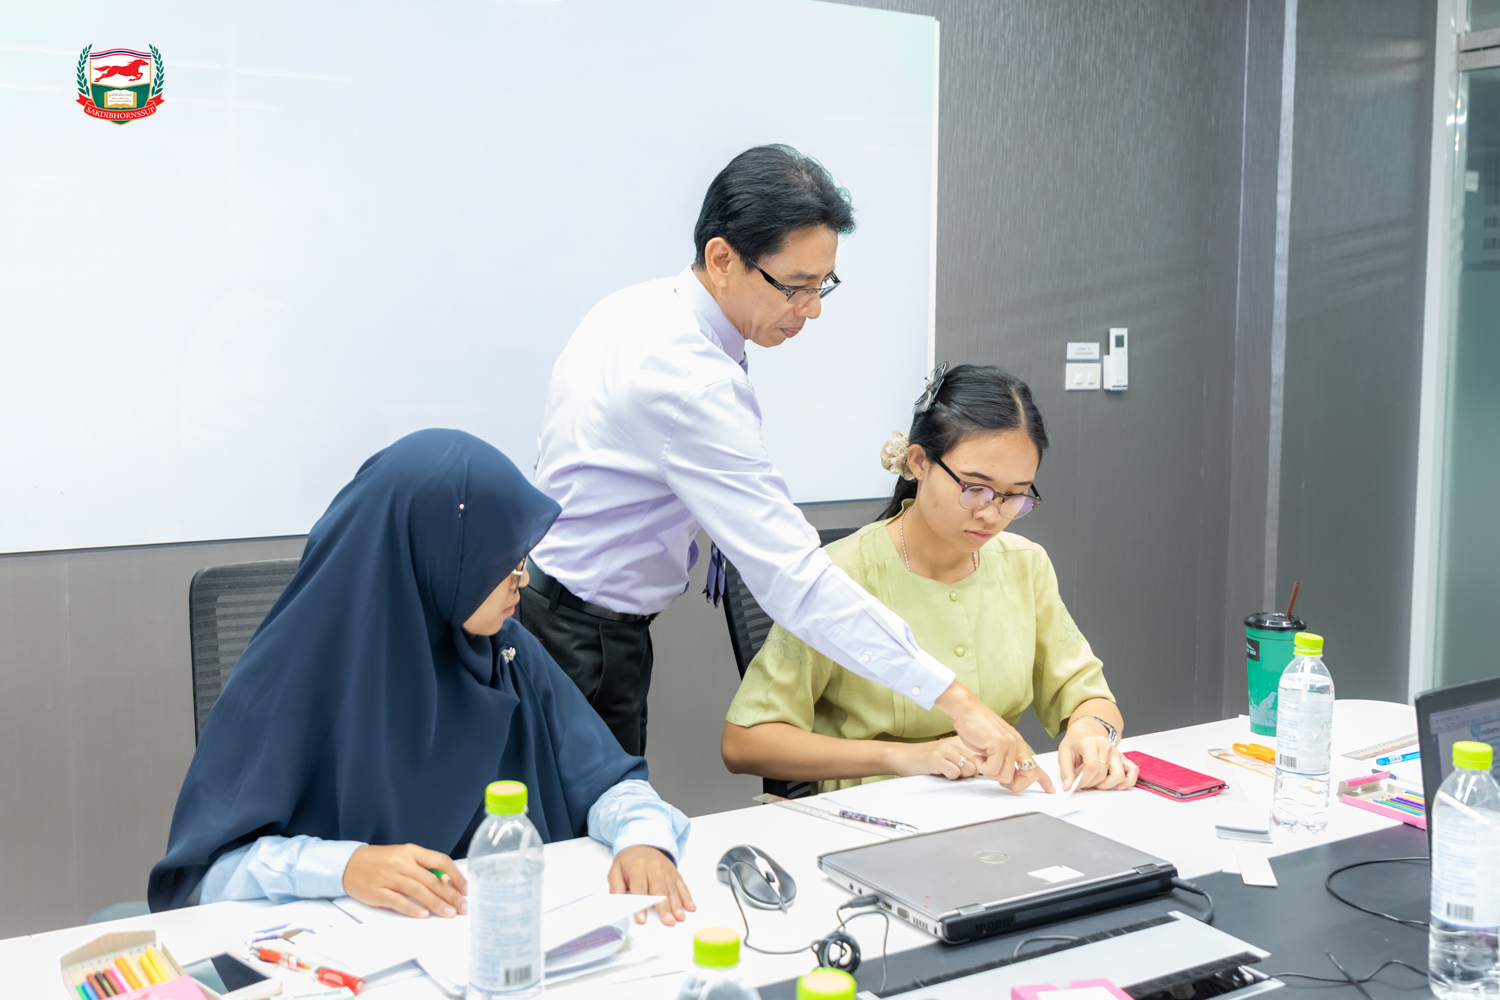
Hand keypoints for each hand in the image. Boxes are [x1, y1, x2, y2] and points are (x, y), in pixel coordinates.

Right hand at [343, 844, 467, 918]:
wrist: (348, 864)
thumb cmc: (381, 861)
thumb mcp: (404, 857)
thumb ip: (423, 868)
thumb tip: (447, 883)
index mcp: (411, 851)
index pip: (440, 861)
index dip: (456, 876)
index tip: (466, 889)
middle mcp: (402, 862)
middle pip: (431, 879)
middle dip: (450, 895)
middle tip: (463, 908)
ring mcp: (389, 877)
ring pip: (417, 890)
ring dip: (435, 903)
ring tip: (449, 913)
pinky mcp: (377, 892)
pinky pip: (397, 901)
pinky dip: (411, 908)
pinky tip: (423, 915)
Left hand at [608, 845, 695, 926]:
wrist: (643, 843)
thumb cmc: (629, 860)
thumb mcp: (616, 870)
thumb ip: (616, 886)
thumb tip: (617, 902)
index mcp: (638, 868)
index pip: (640, 889)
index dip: (641, 905)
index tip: (642, 919)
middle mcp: (654, 869)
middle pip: (660, 890)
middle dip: (664, 907)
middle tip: (668, 921)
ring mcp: (666, 871)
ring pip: (672, 889)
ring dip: (677, 904)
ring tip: (679, 917)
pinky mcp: (675, 873)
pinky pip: (682, 885)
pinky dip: (687, 897)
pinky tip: (690, 907)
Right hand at [889, 735, 983, 779]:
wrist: (903, 756)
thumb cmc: (928, 759)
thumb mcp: (949, 754)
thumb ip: (965, 759)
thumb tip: (985, 772)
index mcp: (959, 741)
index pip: (982, 756)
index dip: (980, 768)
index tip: (971, 772)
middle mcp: (954, 743)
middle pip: (978, 765)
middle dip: (969, 774)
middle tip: (955, 772)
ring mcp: (945, 750)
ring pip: (969, 769)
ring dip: (960, 776)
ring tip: (947, 772)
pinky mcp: (936, 758)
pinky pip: (955, 773)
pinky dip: (949, 777)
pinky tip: (939, 772)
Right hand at [934, 681, 1054, 792]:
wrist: (965, 709)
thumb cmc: (975, 726)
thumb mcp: (993, 746)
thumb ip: (1002, 759)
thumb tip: (1004, 776)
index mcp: (1018, 744)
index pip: (1035, 766)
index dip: (1044, 780)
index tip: (1050, 790)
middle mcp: (1017, 744)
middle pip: (1027, 777)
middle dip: (1013, 785)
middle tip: (997, 779)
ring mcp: (1010, 744)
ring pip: (1006, 776)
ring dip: (990, 773)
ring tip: (981, 760)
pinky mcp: (999, 744)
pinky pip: (993, 769)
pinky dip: (982, 767)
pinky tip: (977, 756)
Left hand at [1058, 721, 1137, 789]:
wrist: (1086, 731)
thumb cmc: (1076, 741)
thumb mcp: (1064, 752)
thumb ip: (1065, 770)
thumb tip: (1068, 786)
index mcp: (1090, 743)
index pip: (1092, 767)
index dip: (1084, 780)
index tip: (1078, 784)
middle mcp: (1106, 746)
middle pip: (1103, 773)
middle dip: (1091, 783)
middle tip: (1084, 782)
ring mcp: (1116, 752)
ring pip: (1118, 775)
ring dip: (1107, 784)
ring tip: (1097, 783)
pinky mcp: (1122, 757)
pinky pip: (1133, 770)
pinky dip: (1129, 780)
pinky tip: (1120, 786)